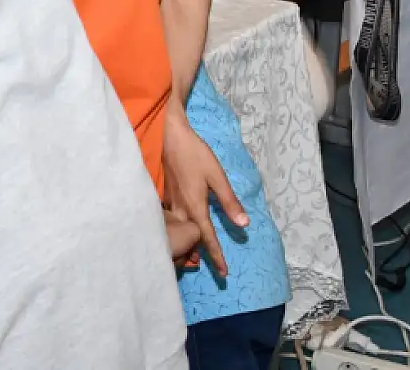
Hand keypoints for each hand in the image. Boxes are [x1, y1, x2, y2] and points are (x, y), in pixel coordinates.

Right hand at [161, 105, 246, 278]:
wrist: (168, 135)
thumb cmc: (195, 154)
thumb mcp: (217, 176)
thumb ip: (229, 201)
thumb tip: (244, 225)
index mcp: (195, 206)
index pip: (208, 237)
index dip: (216, 256)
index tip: (224, 274)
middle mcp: (181, 209)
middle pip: (190, 239)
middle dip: (200, 256)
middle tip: (212, 270)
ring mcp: (170, 203)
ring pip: (179, 231)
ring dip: (188, 245)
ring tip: (196, 257)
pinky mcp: (165, 196)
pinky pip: (171, 221)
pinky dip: (179, 231)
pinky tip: (181, 230)